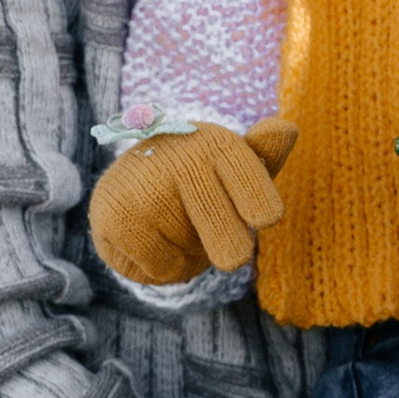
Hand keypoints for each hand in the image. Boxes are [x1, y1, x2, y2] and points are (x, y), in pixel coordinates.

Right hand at [89, 118, 297, 281]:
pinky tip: (153, 243)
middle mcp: (173, 155)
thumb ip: (264, 155)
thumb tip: (287, 130)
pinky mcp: (111, 213)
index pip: (238, 168)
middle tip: (236, 260)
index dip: (255, 193)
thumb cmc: (203, 182)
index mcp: (212, 142)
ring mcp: (139, 183)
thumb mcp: (239, 169)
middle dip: (230, 243)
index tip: (269, 219)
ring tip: (179, 232)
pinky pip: (157, 264)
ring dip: (191, 256)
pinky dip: (163, 267)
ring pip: (185, 246)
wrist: (136, 183)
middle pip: (215, 215)